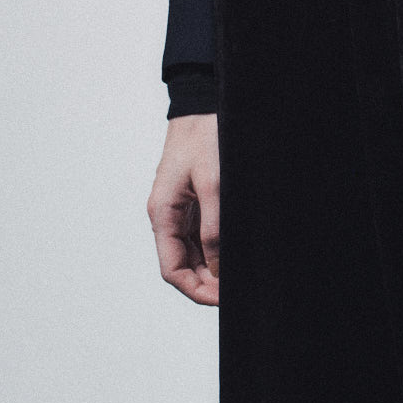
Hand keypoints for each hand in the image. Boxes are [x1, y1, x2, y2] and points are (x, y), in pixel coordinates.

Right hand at [147, 112, 219, 305]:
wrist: (202, 103)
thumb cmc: (204, 137)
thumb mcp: (212, 184)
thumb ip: (214, 228)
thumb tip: (218, 268)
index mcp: (163, 214)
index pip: (173, 270)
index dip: (197, 290)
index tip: (224, 299)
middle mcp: (166, 216)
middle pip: (182, 265)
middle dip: (207, 282)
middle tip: (237, 290)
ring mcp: (178, 209)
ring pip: (192, 252)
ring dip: (211, 267)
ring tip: (239, 275)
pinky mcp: (191, 200)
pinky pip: (199, 235)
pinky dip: (214, 248)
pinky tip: (233, 253)